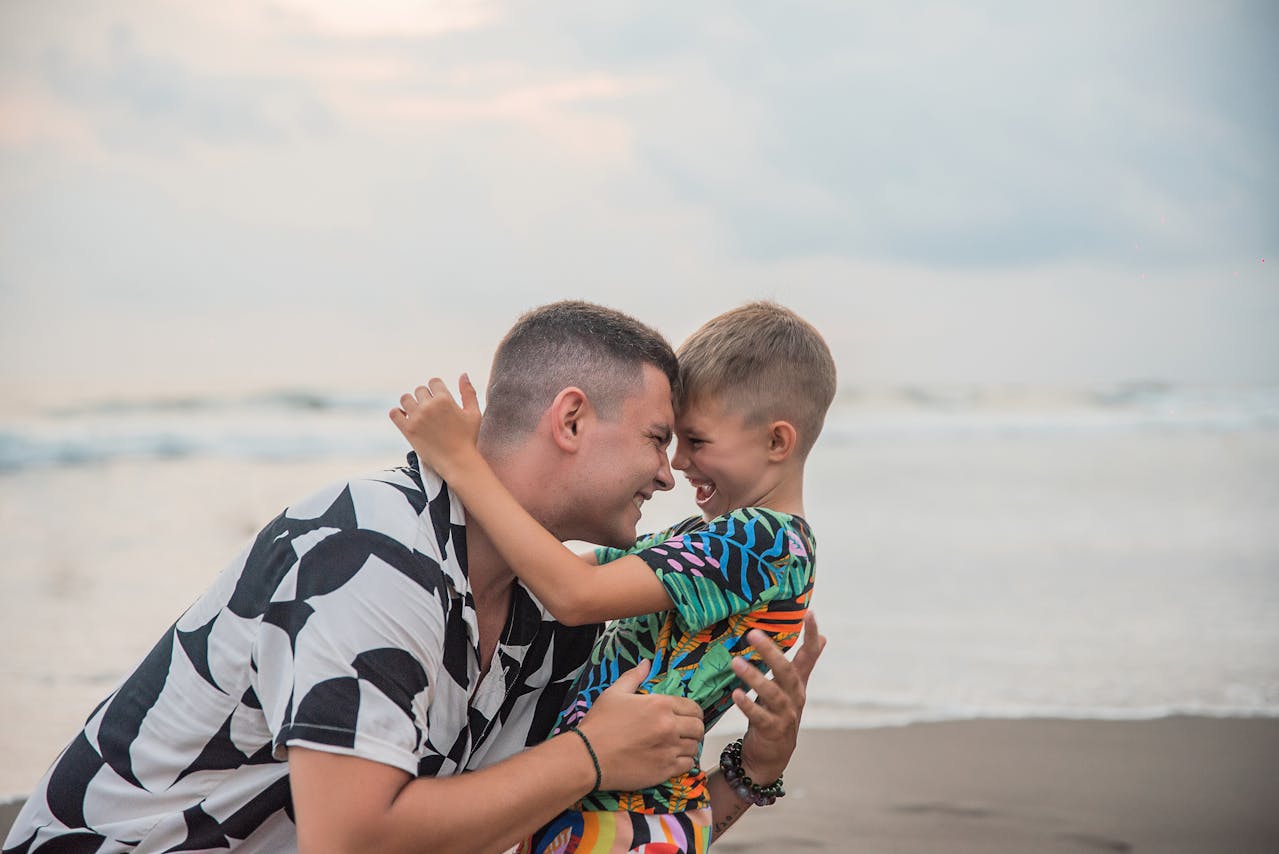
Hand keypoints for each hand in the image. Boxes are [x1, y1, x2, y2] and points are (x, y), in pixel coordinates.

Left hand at [389, 374, 482, 478]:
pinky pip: (394, 413)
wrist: (458, 462)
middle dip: (424, 397)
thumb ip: (468, 392)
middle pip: (419, 390)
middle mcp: (429, 406)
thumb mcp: (473, 413)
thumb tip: (463, 373)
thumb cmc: (468, 438)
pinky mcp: (408, 430)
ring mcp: (417, 417)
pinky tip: (406, 419)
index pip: (433, 381)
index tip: (439, 400)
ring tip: (418, 414)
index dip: (436, 389)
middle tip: (430, 411)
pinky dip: (398, 413)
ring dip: (411, 403)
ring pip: (405, 398)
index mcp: (445, 399)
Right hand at [576, 660, 704, 791]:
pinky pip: (687, 765)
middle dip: (693, 729)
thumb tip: (646, 663)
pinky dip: (684, 762)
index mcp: (660, 705)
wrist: (588, 757)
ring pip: (694, 747)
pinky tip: (672, 759)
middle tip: (684, 731)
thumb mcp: (614, 693)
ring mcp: (668, 750)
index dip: (692, 712)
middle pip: (699, 728)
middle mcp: (669, 727)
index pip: (693, 708)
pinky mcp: (664, 770)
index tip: (687, 716)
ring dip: (688, 745)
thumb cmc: (599, 724)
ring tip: (677, 745)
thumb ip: (634, 676)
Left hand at [732, 612, 826, 783]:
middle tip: (753, 634)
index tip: (810, 613)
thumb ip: (805, 663)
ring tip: (736, 663)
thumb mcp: (791, 687)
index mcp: (798, 683)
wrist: (772, 755)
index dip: (811, 636)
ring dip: (754, 678)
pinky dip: (748, 705)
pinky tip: (736, 695)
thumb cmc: (779, 713)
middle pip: (786, 672)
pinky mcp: (773, 731)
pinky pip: (760, 717)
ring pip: (772, 694)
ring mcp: (786, 715)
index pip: (809, 656)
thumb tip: (823, 638)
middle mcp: (795, 697)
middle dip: (771, 652)